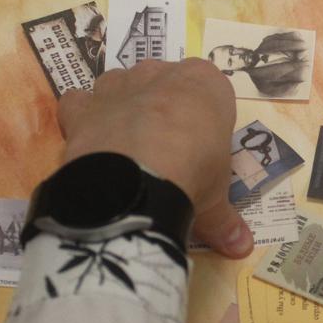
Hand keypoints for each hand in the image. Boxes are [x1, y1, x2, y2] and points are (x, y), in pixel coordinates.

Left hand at [56, 59, 253, 257]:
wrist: (134, 180)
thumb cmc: (193, 174)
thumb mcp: (216, 201)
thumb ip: (225, 220)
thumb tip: (243, 249)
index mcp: (205, 84)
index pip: (212, 90)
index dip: (206, 118)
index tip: (204, 148)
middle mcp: (160, 74)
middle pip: (165, 83)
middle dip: (166, 110)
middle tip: (169, 153)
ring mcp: (117, 86)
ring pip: (121, 84)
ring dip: (124, 107)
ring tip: (130, 146)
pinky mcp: (83, 107)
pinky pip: (79, 101)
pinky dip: (82, 116)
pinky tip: (90, 140)